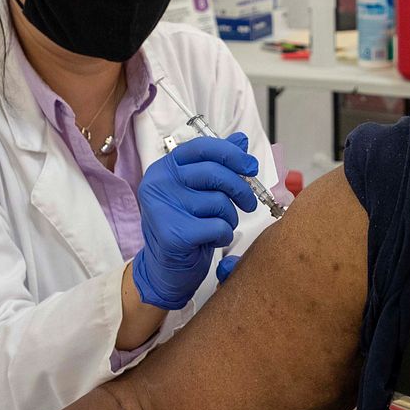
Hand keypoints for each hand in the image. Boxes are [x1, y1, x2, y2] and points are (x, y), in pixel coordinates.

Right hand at [132, 133, 258, 309]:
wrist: (165, 269)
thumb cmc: (185, 226)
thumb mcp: (199, 191)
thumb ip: (217, 164)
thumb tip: (241, 140)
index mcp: (165, 168)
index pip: (202, 148)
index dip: (231, 154)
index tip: (251, 166)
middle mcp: (159, 184)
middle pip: (214, 173)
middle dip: (240, 189)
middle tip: (249, 203)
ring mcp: (163, 208)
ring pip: (219, 202)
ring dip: (229, 218)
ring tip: (219, 226)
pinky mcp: (173, 234)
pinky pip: (218, 226)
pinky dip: (224, 235)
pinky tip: (212, 240)